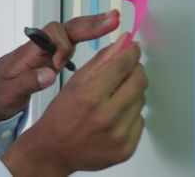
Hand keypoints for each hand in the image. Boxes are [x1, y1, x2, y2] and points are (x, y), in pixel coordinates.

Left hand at [0, 11, 117, 120]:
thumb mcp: (7, 93)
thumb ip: (26, 83)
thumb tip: (49, 73)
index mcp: (29, 52)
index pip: (50, 34)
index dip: (62, 45)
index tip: (59, 66)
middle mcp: (39, 47)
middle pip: (66, 28)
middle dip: (89, 23)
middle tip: (113, 18)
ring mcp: (46, 51)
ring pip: (71, 33)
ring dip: (91, 27)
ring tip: (114, 21)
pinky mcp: (50, 57)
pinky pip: (71, 42)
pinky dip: (87, 37)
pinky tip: (102, 38)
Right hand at [0, 33, 147, 176]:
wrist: (54, 151)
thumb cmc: (61, 116)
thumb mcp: (75, 83)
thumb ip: (100, 61)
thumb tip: (122, 44)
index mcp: (89, 96)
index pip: (122, 66)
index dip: (131, 53)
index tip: (134, 48)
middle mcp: (105, 117)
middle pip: (139, 82)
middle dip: (136, 70)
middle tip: (129, 69)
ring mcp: (118, 135)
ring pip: (141, 101)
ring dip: (132, 93)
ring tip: (115, 97)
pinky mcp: (126, 149)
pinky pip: (140, 121)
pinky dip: (131, 115)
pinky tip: (115, 116)